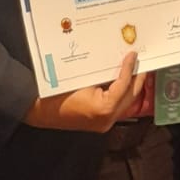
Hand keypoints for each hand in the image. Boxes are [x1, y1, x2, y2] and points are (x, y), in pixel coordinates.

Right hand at [23, 51, 145, 131]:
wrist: (39, 110)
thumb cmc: (55, 94)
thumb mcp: (80, 78)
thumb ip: (101, 73)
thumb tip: (116, 59)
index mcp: (104, 108)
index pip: (124, 86)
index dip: (129, 68)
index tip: (133, 55)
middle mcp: (107, 119)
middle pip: (130, 97)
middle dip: (136, 79)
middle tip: (141, 62)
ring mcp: (104, 123)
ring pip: (125, 103)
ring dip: (130, 86)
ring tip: (134, 70)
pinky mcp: (99, 122)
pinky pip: (116, 106)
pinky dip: (120, 93)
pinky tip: (120, 80)